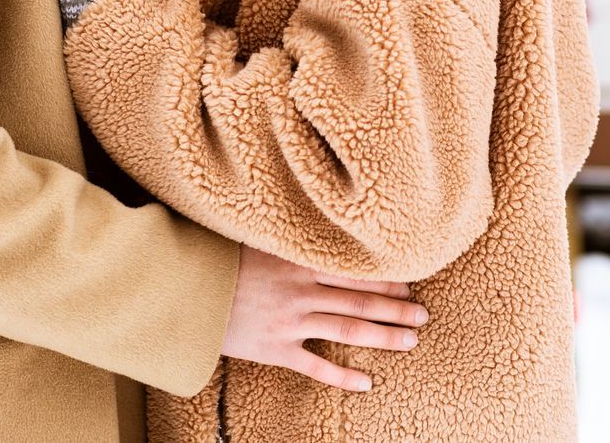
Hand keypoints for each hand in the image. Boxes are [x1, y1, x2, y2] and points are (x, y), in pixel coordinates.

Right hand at [221, 245, 426, 392]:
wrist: (186, 291)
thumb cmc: (220, 261)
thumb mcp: (256, 241)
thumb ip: (288, 241)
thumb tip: (315, 226)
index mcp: (299, 263)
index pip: (354, 272)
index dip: (385, 279)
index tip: (409, 284)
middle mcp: (301, 292)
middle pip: (359, 301)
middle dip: (395, 308)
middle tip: (423, 314)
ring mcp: (291, 323)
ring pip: (348, 330)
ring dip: (383, 336)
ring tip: (410, 341)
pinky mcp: (276, 349)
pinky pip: (316, 366)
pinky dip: (343, 376)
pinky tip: (367, 383)